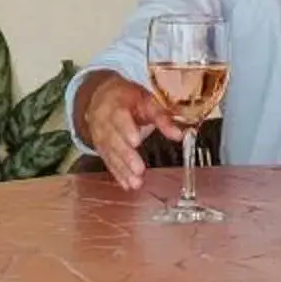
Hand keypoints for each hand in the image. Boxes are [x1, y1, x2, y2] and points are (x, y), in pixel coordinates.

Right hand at [76, 71, 181, 192]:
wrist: (101, 97)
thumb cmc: (128, 98)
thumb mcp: (146, 100)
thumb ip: (162, 117)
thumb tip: (179, 135)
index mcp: (116, 104)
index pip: (119, 116)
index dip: (126, 129)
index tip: (136, 141)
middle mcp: (104, 121)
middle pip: (114, 139)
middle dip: (126, 156)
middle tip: (139, 169)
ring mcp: (100, 136)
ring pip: (110, 153)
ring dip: (123, 170)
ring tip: (136, 183)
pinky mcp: (101, 148)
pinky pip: (108, 162)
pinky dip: (118, 174)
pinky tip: (127, 184)